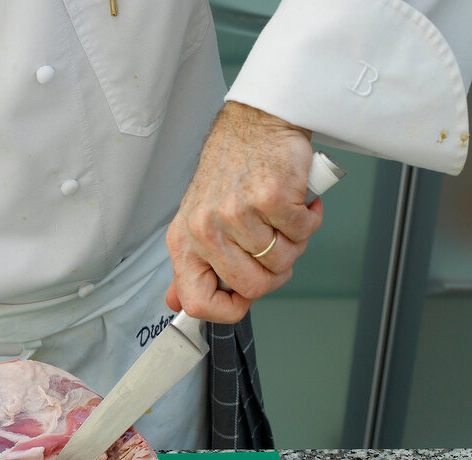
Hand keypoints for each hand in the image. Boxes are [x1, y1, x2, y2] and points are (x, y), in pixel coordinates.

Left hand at [165, 101, 322, 321]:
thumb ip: (192, 265)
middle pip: (252, 288)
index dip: (228, 309)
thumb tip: (177, 302)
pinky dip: (309, 220)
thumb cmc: (231, 173)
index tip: (244, 297)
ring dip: (294, 243)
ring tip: (283, 218)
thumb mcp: (198, 222)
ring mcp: (236, 214)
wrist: (255, 124)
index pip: (198, 302)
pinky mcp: (270, 198)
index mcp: (185, 241)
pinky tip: (297, 202)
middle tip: (276, 246)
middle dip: (274, 274)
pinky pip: (303, 233)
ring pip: (282, 261)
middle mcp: (205, 230)